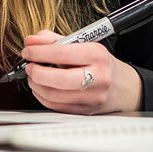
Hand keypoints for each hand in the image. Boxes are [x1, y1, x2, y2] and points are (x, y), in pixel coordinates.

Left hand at [20, 30, 141, 114]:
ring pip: (54, 95)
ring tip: (34, 76)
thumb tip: (30, 41)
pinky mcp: (86, 111)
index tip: (28, 51)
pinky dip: (42, 97)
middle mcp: (97, 77)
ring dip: (36, 85)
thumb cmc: (100, 63)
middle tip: (29, 66)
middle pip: (58, 78)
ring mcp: (92, 97)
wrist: (124, 87)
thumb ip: (53, 40)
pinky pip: (56, 106)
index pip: (61, 53)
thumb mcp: (82, 43)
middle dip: (36, 72)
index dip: (38, 52)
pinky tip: (42, 88)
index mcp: (97, 55)